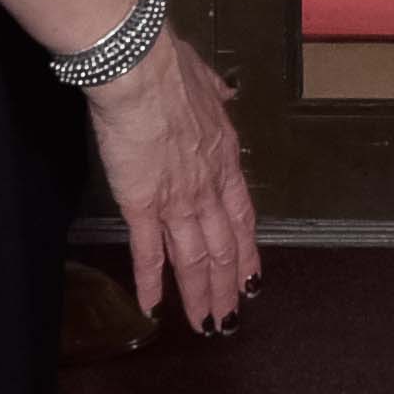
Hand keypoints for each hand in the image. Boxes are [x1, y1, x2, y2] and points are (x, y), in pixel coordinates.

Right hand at [85, 41, 258, 334]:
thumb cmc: (168, 68)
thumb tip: (223, 93)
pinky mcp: (141, 204)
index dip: (247, 252)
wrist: (141, 69)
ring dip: (200, 294)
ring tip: (205, 325)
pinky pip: (148, 251)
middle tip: (230, 317)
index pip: (242, 217)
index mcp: (224, 158)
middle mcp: (207, 186)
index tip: (252, 278)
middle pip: (223, 247)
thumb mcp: (204, 79)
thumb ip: (213, 93)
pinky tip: (152, 308)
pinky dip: (151, 282)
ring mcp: (177, 199)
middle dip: (227, 286)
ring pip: (193, 258)